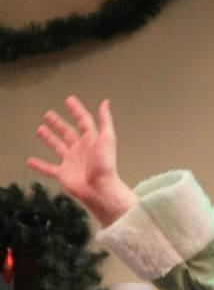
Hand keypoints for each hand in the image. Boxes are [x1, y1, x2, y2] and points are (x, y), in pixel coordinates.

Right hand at [27, 96, 136, 225]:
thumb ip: (105, 122)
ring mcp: (71, 161)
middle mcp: (80, 149)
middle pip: (68, 133)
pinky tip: (30, 161)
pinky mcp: (63, 174)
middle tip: (48, 114)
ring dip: (49, 138)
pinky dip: (39, 165)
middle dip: (58, 124)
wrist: (100, 189)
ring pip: (57, 147)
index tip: (69, 100)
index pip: (83, 121)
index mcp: (91, 140)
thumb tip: (105, 102)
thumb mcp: (107, 140)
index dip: (77, 111)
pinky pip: (49, 168)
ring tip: (40, 129)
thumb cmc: (105, 164)